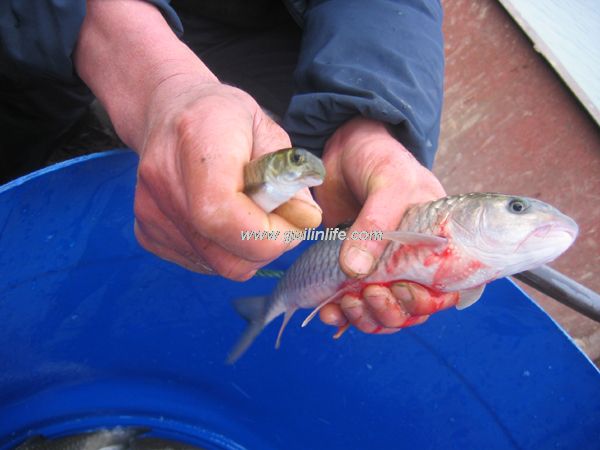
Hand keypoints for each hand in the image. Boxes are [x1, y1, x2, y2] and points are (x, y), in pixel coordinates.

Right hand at [134, 79, 321, 278]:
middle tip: (280, 221)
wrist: (168, 110)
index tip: (293, 221)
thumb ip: (290, 177)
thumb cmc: (225, 117)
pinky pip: (201, 263)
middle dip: (266, 248)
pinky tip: (226, 219)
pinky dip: (225, 251)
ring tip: (252, 214)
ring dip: (248, 251)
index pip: (223, 215)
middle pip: (223, 254)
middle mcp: (164, 180)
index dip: (267, 234)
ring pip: (217, 265)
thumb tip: (307, 221)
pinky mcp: (147, 232)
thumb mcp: (269, 132)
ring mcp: (150, 211)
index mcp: (198, 140)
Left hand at [314, 117, 456, 333]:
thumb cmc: (381, 158)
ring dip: (364, 318)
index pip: (442, 290)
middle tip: (367, 295)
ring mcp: (380, 268)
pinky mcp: (351, 270)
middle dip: (388, 312)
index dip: (425, 302)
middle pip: (409, 310)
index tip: (400, 290)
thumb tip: (356, 271)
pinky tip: (328, 310)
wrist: (343, 148)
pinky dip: (341, 314)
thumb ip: (377, 225)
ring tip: (344, 303)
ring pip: (380, 314)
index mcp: (436, 244)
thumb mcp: (389, 183)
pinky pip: (352, 304)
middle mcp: (410, 262)